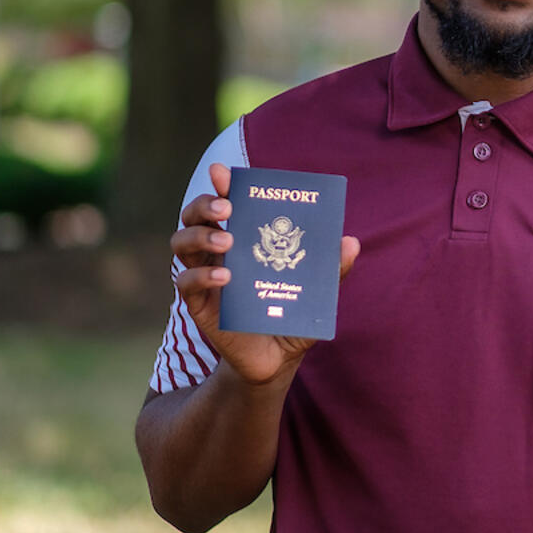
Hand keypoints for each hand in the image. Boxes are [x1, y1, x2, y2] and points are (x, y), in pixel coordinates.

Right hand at [170, 163, 360, 386]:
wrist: (277, 360)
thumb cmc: (293, 315)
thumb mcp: (316, 292)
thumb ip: (332, 269)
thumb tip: (351, 242)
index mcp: (243, 238)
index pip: (225, 204)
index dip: (221, 185)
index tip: (223, 172)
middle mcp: (217, 251)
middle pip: (193, 216)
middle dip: (205, 205)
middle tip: (227, 207)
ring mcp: (204, 276)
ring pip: (182, 243)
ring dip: (201, 235)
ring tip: (228, 240)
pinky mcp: (198, 305)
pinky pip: (186, 283)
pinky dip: (203, 275)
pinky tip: (225, 276)